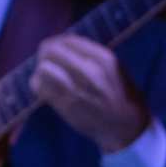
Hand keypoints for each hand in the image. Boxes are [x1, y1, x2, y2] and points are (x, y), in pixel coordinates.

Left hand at [30, 34, 149, 151]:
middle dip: (44, 55)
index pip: (68, 40)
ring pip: (43, 68)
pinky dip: (38, 86)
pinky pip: (41, 88)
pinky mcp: (66, 104)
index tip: (53, 50)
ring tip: (44, 77)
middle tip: (45, 63)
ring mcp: (77, 88)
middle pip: (51, 50)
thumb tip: (61, 45)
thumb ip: (90, 55)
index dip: (56, 43)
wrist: (127, 126)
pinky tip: (44, 89)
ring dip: (40, 72)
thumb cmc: (121, 95)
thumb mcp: (114, 68)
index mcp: (104, 58)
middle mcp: (90, 70)